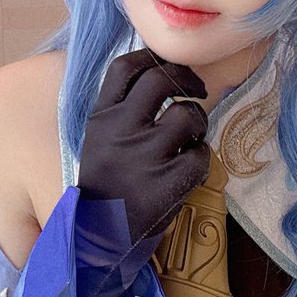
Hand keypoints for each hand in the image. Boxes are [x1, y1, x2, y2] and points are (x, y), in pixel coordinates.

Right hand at [78, 49, 209, 246]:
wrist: (96, 240)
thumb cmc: (106, 186)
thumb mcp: (100, 141)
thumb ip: (122, 111)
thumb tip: (157, 74)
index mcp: (101, 118)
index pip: (125, 67)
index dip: (152, 57)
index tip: (168, 64)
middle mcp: (120, 131)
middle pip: (161, 79)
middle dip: (187, 79)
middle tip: (195, 90)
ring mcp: (144, 157)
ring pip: (188, 115)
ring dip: (197, 123)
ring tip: (189, 140)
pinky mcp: (166, 184)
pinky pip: (201, 155)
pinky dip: (201, 159)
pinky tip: (188, 169)